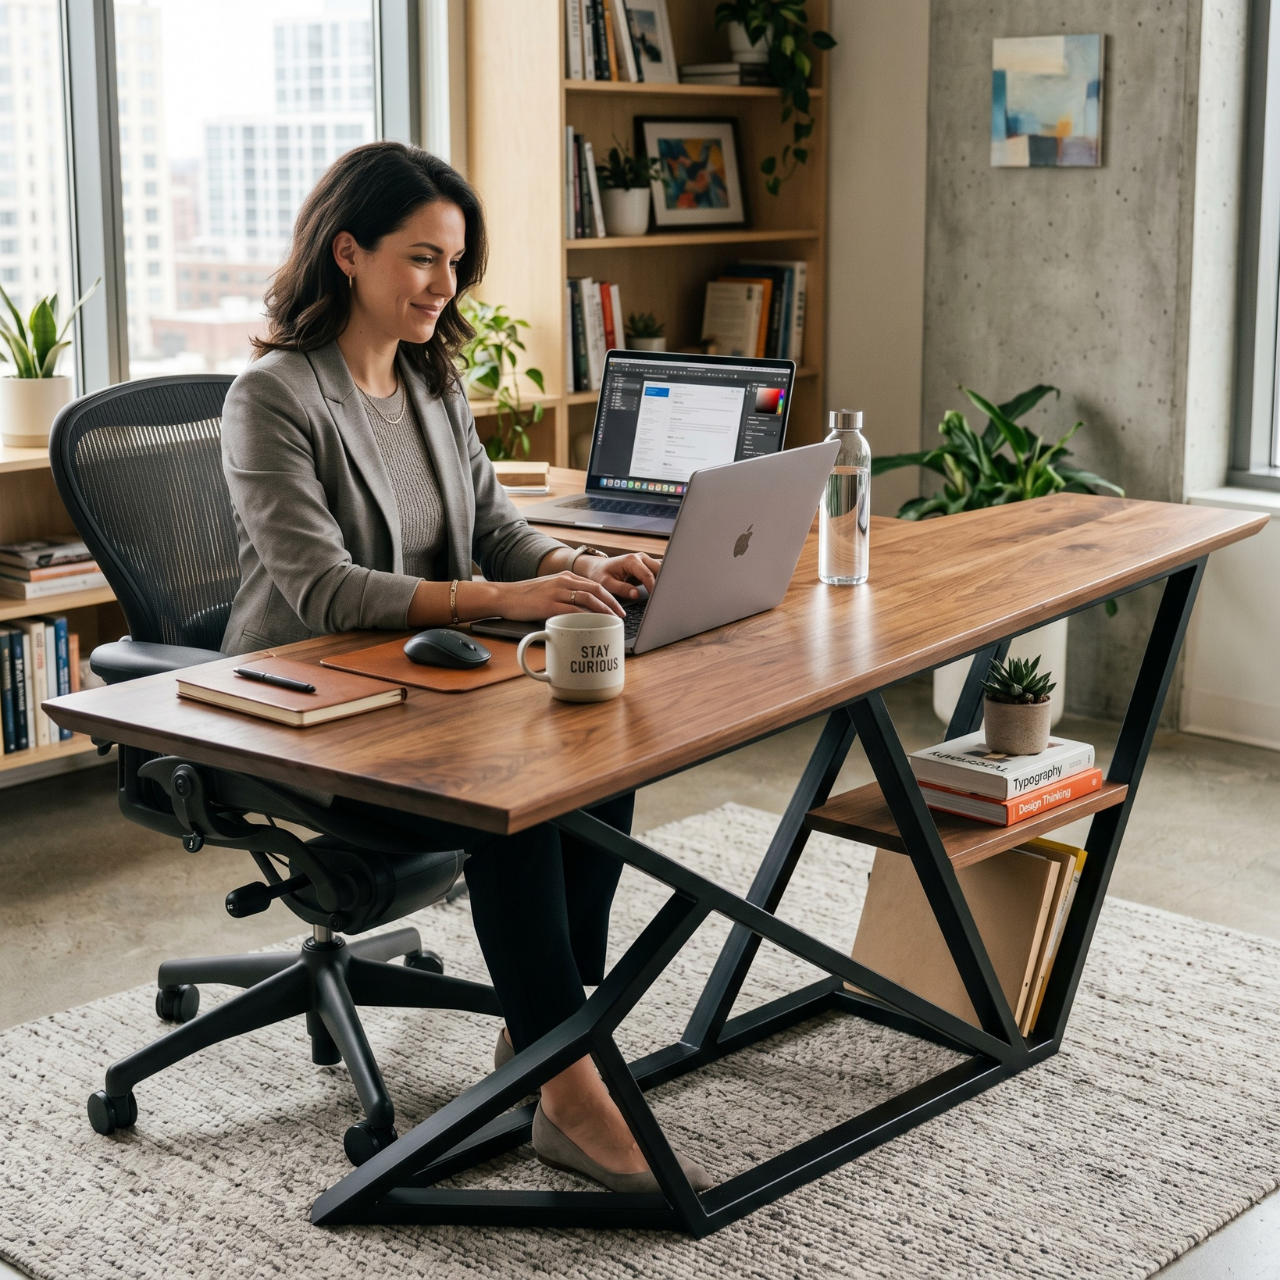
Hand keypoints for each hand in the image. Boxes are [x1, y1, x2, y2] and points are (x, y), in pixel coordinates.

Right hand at [492, 571, 624, 620]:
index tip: (618, 607)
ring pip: (588, 598)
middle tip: (621, 615)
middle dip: (612, 603)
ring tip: (611, 620)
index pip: (594, 584)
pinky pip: (573, 610)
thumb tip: (581, 609)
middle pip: (596, 589)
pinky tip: (592, 623)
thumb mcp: (548, 589)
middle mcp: (563, 581)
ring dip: (603, 610)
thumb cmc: (525, 596)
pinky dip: (585, 617)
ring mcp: (557, 592)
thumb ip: (565, 594)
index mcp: (565, 577)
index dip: (610, 596)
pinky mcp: (549, 605)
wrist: (504, 596)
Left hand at [577, 552, 661, 601]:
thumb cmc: (600, 575)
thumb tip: (636, 594)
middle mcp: (641, 558)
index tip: (656, 599)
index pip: (647, 575)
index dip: (653, 587)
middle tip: (664, 597)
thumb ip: (621, 588)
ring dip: (665, 581)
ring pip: (662, 569)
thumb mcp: (606, 583)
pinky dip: (662, 580)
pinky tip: (663, 590)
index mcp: (631, 560)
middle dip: (663, 583)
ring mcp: (645, 561)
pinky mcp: (647, 566)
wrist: (598, 568)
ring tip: (665, 594)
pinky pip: (659, 572)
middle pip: (660, 569)